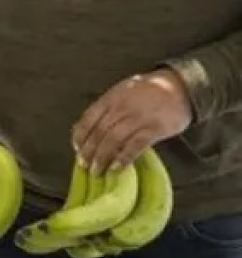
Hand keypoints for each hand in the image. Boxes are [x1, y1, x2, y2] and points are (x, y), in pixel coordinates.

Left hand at [72, 70, 191, 173]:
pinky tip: (116, 168)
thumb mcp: (122, 92)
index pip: (89, 119)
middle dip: (89, 151)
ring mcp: (138, 118)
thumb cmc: (147, 92)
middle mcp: (122, 108)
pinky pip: (135, 145)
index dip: (80, 136)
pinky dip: (124, 158)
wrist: (180, 87)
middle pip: (99, 132)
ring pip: (114, 140)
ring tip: (97, 170)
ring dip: (102, 157)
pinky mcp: (155, 128)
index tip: (76, 149)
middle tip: (84, 165)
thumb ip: (105, 108)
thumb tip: (82, 127)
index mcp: (111, 98)